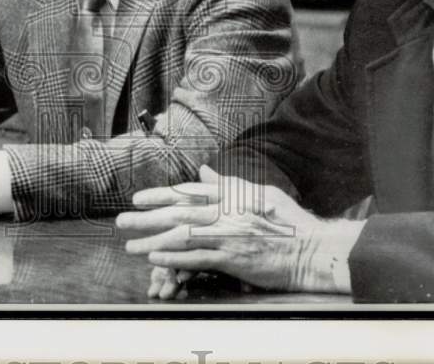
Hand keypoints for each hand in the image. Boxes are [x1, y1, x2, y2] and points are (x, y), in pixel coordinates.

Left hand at [117, 165, 329, 294]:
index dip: (160, 195)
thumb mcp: (261, 193)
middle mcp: (226, 213)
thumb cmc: (289, 221)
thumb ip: (229, 183)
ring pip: (181, 236)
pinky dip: (175, 259)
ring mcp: (228, 236)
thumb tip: (203, 172)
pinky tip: (155, 260)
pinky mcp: (234, 259)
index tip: (137, 199)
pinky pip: (197, 259)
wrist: (312, 249)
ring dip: (152, 241)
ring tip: (130, 245)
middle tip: (121, 221)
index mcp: (231, 195)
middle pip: (178, 213)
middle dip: (146, 218)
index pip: (188, 193)